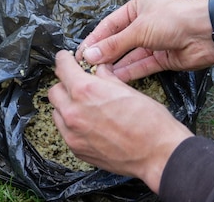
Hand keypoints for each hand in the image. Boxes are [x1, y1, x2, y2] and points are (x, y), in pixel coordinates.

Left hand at [48, 50, 193, 192]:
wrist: (158, 154)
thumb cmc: (150, 123)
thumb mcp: (127, 89)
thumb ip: (105, 78)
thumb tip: (98, 70)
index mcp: (85, 91)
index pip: (61, 66)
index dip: (64, 60)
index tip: (65, 59)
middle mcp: (73, 112)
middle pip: (54, 91)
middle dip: (65, 85)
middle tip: (78, 85)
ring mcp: (72, 133)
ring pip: (57, 112)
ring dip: (66, 106)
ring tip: (85, 107)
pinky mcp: (76, 149)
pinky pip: (65, 131)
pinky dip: (72, 125)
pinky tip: (89, 124)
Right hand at [76, 0, 213, 81]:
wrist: (208, 32)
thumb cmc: (172, 19)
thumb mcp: (138, 29)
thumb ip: (113, 44)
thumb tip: (88, 55)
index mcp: (136, 8)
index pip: (108, 26)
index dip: (94, 40)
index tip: (80, 54)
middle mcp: (143, 24)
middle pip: (118, 42)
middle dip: (104, 54)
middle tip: (87, 68)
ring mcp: (153, 42)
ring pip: (129, 56)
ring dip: (115, 65)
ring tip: (98, 76)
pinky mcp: (162, 58)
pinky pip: (142, 66)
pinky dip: (130, 72)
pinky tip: (115, 79)